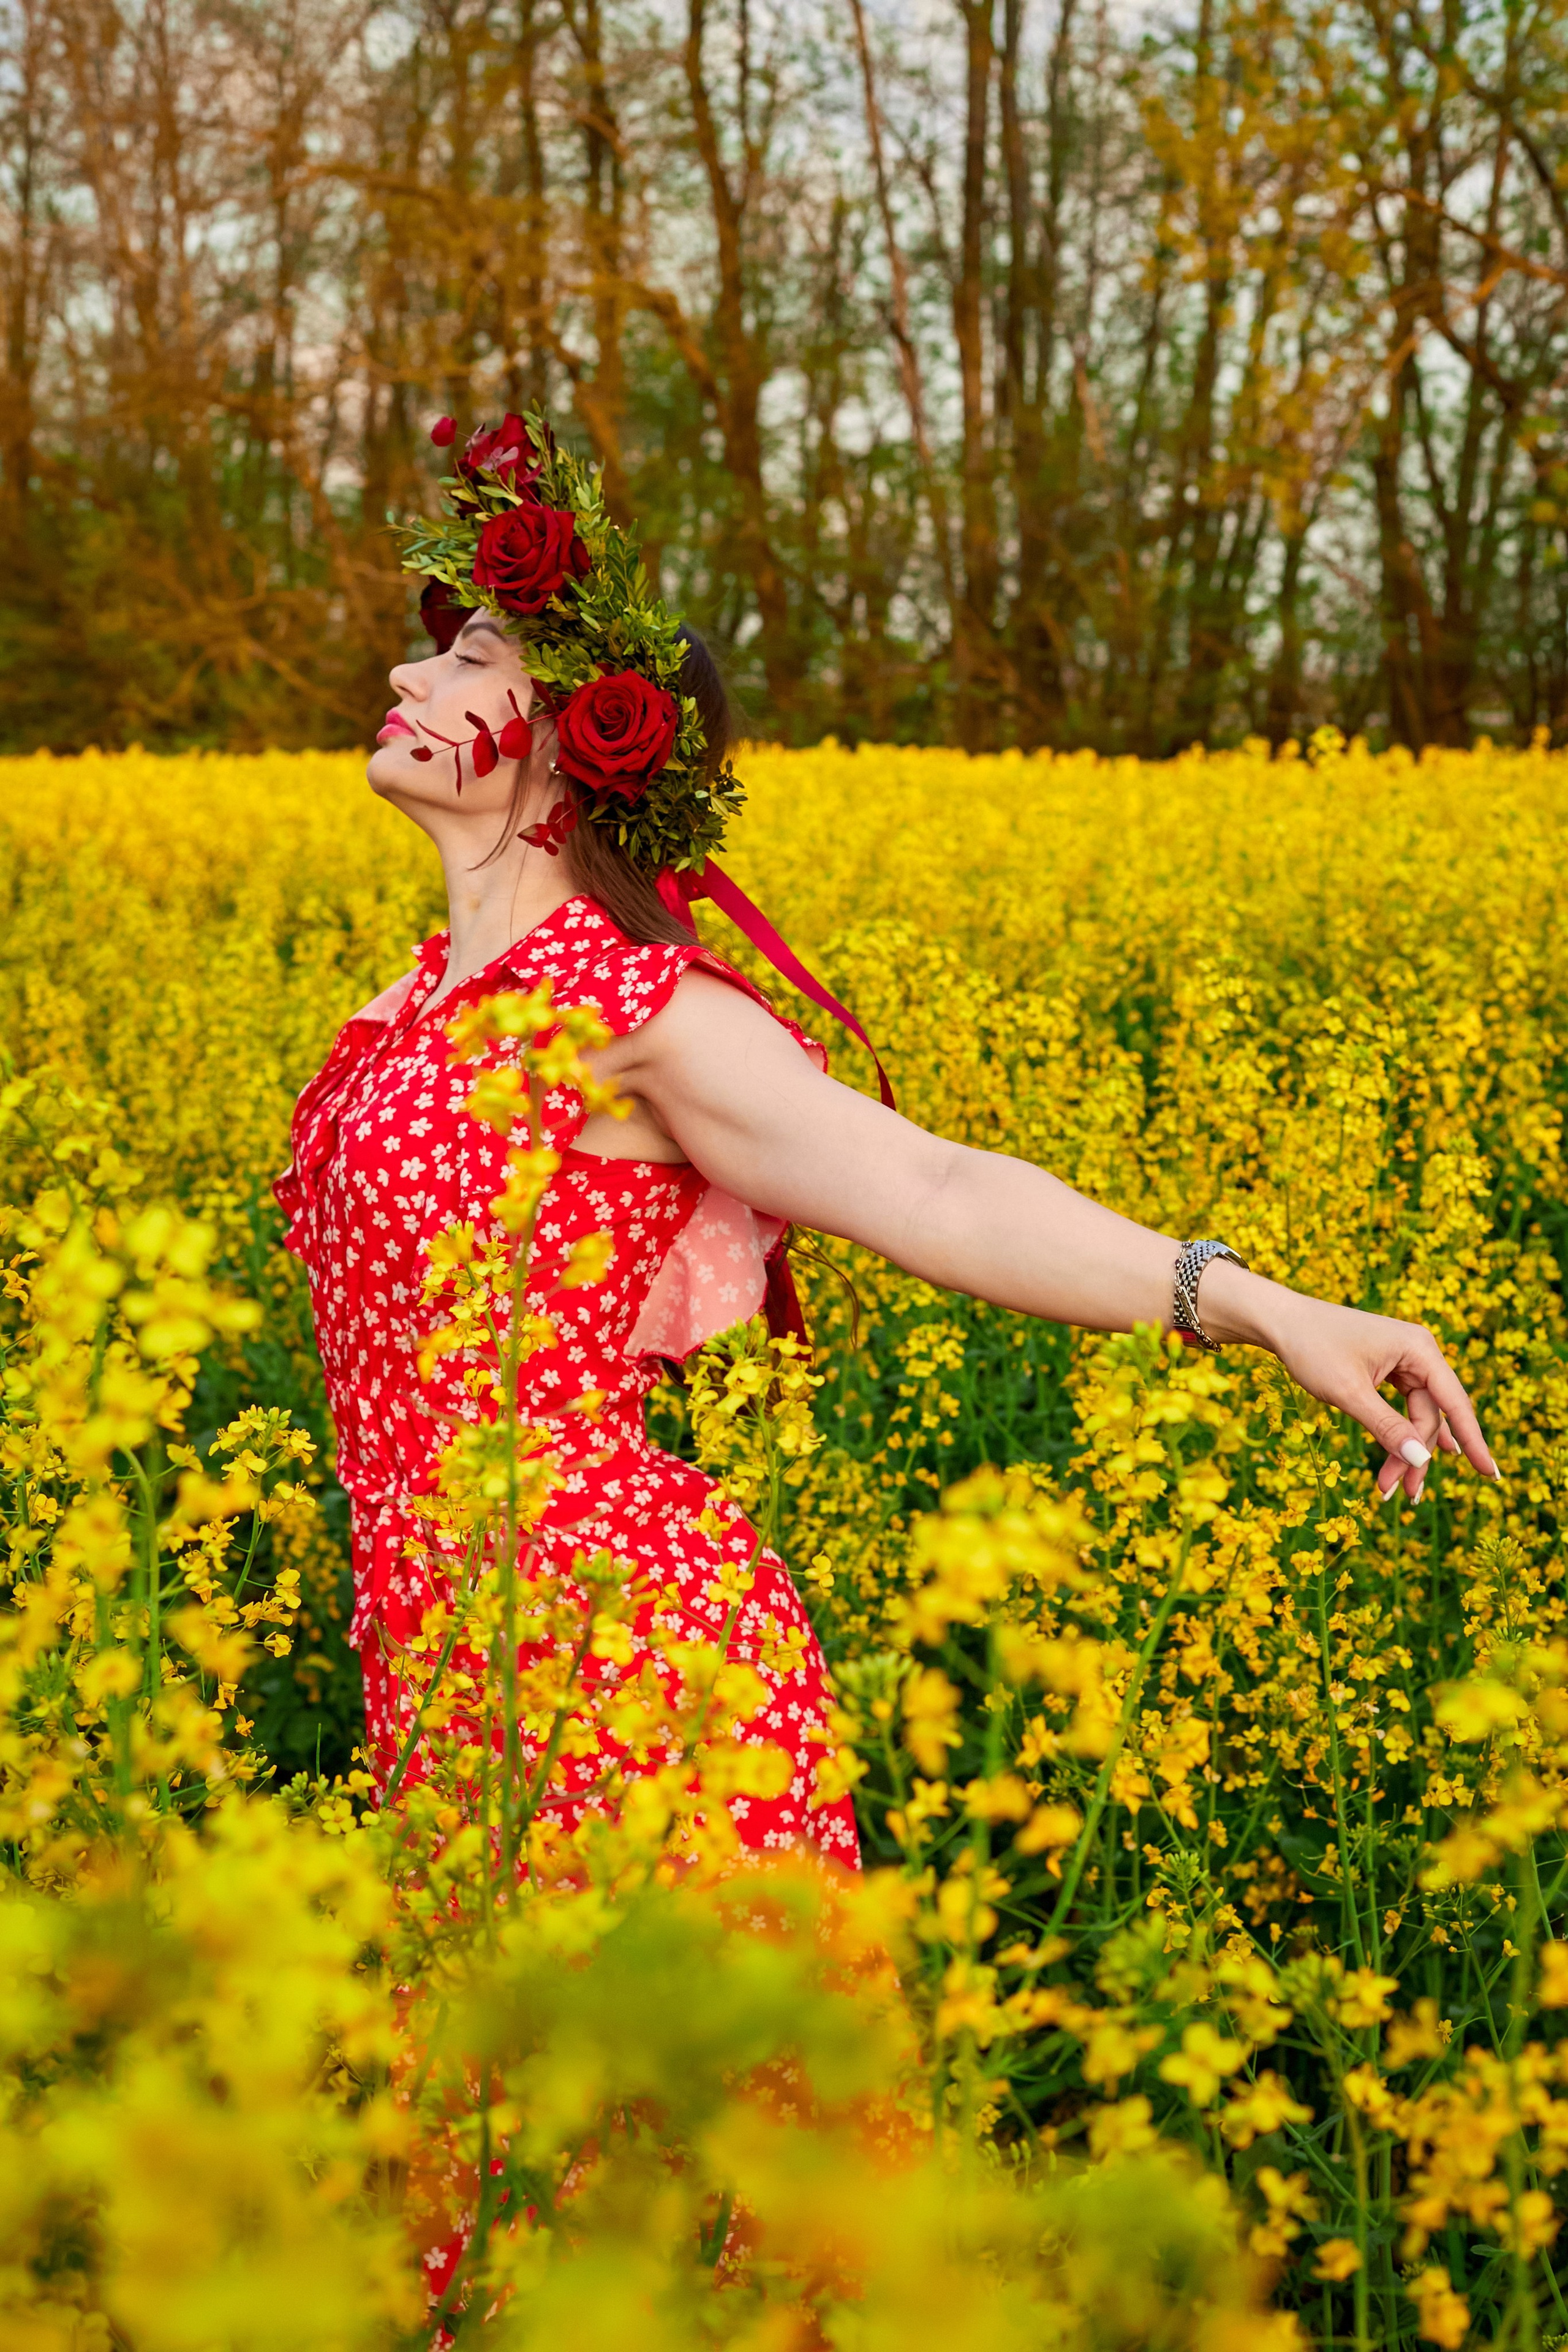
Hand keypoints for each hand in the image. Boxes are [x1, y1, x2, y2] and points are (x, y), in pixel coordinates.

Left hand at [1246, 1291, 1499, 1501]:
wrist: (1280, 1321)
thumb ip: (1386, 1426)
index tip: (1489, 1474)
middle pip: (1430, 1415)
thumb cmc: (1311, 1348)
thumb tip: (1422, 1459)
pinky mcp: (1388, 1368)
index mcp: (1419, 1349)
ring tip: (1395, 1489)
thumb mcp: (1348, 1393)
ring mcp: (1404, 1360)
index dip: (1473, 1441)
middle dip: (1415, 1455)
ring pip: (1415, 1415)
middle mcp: (1418, 1352)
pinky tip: (1423, 1455)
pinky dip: (1401, 1432)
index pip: (1454, 1403)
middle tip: (1394, 1492)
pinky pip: (1404, 1406)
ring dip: (1406, 1449)